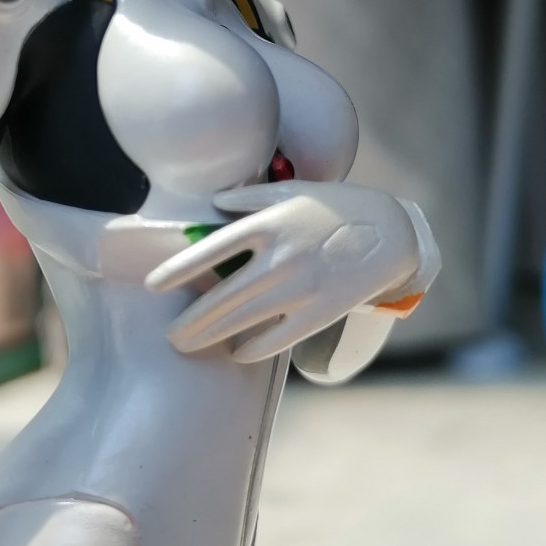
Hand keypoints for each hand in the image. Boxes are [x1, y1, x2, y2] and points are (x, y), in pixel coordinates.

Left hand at [147, 180, 435, 363]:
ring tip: (187, 345)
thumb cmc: (337, 207)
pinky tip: (237, 353)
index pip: (212, 248)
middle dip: (190, 320)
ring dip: (211, 336)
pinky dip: (253, 347)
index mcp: (270, 224)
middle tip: (168, 336)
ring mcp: (300, 287)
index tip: (153, 285)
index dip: (178, 268)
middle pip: (223, 295)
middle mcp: (280, 256)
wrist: (392, 232)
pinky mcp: (320, 310)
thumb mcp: (292, 192)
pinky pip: (278, 336)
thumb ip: (249, 199)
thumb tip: (213, 204)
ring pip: (244, 319)